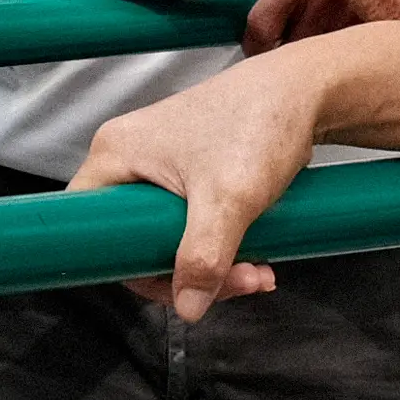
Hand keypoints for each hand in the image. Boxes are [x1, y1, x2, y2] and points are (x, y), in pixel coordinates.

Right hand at [69, 56, 325, 325]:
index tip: (176, 284)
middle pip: (136, 240)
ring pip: (170, 238)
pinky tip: (255, 259)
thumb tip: (188, 307)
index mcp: (116, 153)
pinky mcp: (191, 173)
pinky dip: (222, 248)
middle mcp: (130, 158)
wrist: (307, 92)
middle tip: (235, 280)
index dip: (129, 265)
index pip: (92, 229)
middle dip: (188, 272)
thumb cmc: (261, 122)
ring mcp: (161, 166)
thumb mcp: (228, 199)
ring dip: (214, 266)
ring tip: (257, 272)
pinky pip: (192, 226)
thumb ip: (203, 258)